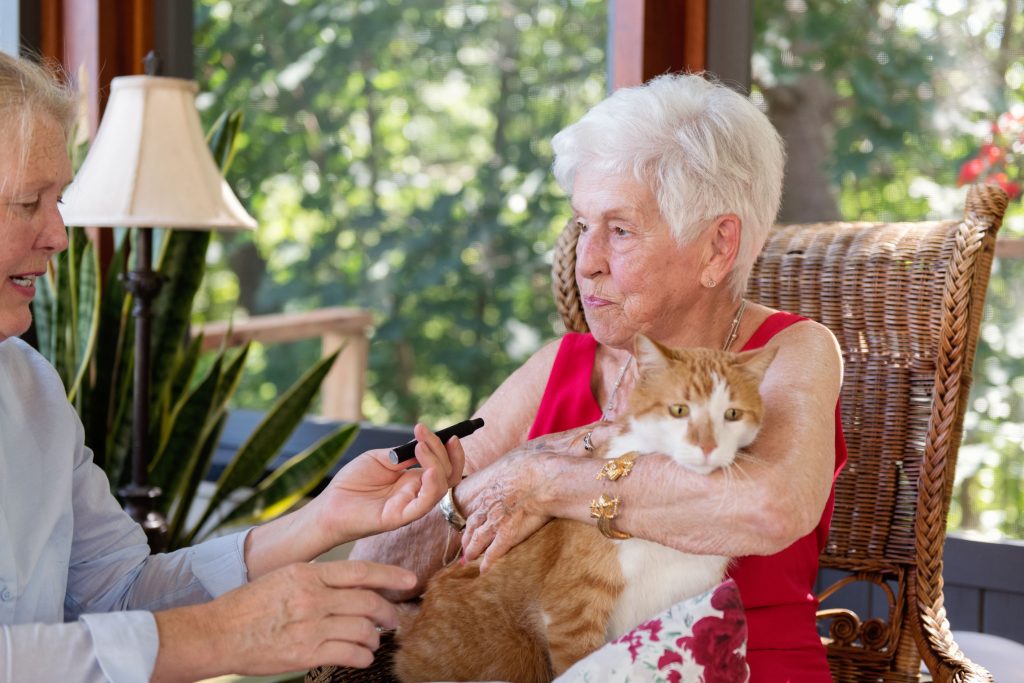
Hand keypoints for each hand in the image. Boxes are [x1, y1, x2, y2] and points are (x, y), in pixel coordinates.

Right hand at [152, 560, 415, 679]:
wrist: (217, 633)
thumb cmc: (249, 605)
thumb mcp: (284, 577)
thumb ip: (317, 578)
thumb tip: (352, 584)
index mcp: (308, 573)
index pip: (360, 571)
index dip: (390, 575)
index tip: (409, 581)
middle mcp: (313, 597)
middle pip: (368, 602)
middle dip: (388, 612)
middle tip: (394, 619)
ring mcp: (311, 626)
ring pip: (363, 629)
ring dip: (375, 637)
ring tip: (374, 640)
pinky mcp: (306, 653)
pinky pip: (350, 653)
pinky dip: (363, 656)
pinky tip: (362, 656)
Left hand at [311, 423, 465, 545]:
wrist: (329, 505)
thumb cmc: (352, 483)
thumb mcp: (379, 459)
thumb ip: (402, 454)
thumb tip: (423, 445)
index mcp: (413, 479)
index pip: (442, 465)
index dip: (446, 449)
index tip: (439, 431)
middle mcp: (417, 492)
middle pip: (447, 474)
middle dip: (443, 451)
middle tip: (424, 434)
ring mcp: (411, 505)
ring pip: (441, 487)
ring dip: (437, 464)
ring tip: (421, 447)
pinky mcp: (401, 517)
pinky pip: (425, 504)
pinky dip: (432, 487)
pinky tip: (428, 471)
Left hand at [458, 420, 620, 570]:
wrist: (550, 477)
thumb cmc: (551, 460)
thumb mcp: (557, 445)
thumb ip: (576, 442)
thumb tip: (608, 426)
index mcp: (503, 478)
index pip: (485, 495)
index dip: (477, 506)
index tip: (469, 513)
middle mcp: (497, 498)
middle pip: (477, 517)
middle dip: (469, 532)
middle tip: (461, 543)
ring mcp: (501, 515)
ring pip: (480, 534)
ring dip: (473, 547)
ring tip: (465, 559)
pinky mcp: (508, 531)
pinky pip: (496, 548)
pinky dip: (489, 559)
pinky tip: (484, 570)